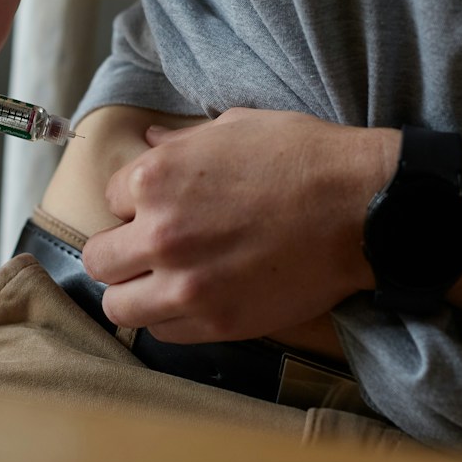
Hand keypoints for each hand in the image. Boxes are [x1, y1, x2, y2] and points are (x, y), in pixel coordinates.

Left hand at [81, 109, 395, 342]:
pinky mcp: (216, 322)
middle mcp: (159, 234)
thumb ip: (179, 142)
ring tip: (162, 283)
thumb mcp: (233, 128)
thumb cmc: (302, 157)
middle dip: (120, 252)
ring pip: (118, 306)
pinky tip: (193, 301)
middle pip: (100, 259)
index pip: (109, 199)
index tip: (159, 208)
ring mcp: (185, 284)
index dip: (134, 204)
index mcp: (155, 178)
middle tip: (150, 250)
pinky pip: (163, 333)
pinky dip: (170, 320)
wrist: (362, 208)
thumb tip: (146, 140)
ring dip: (135, 293)